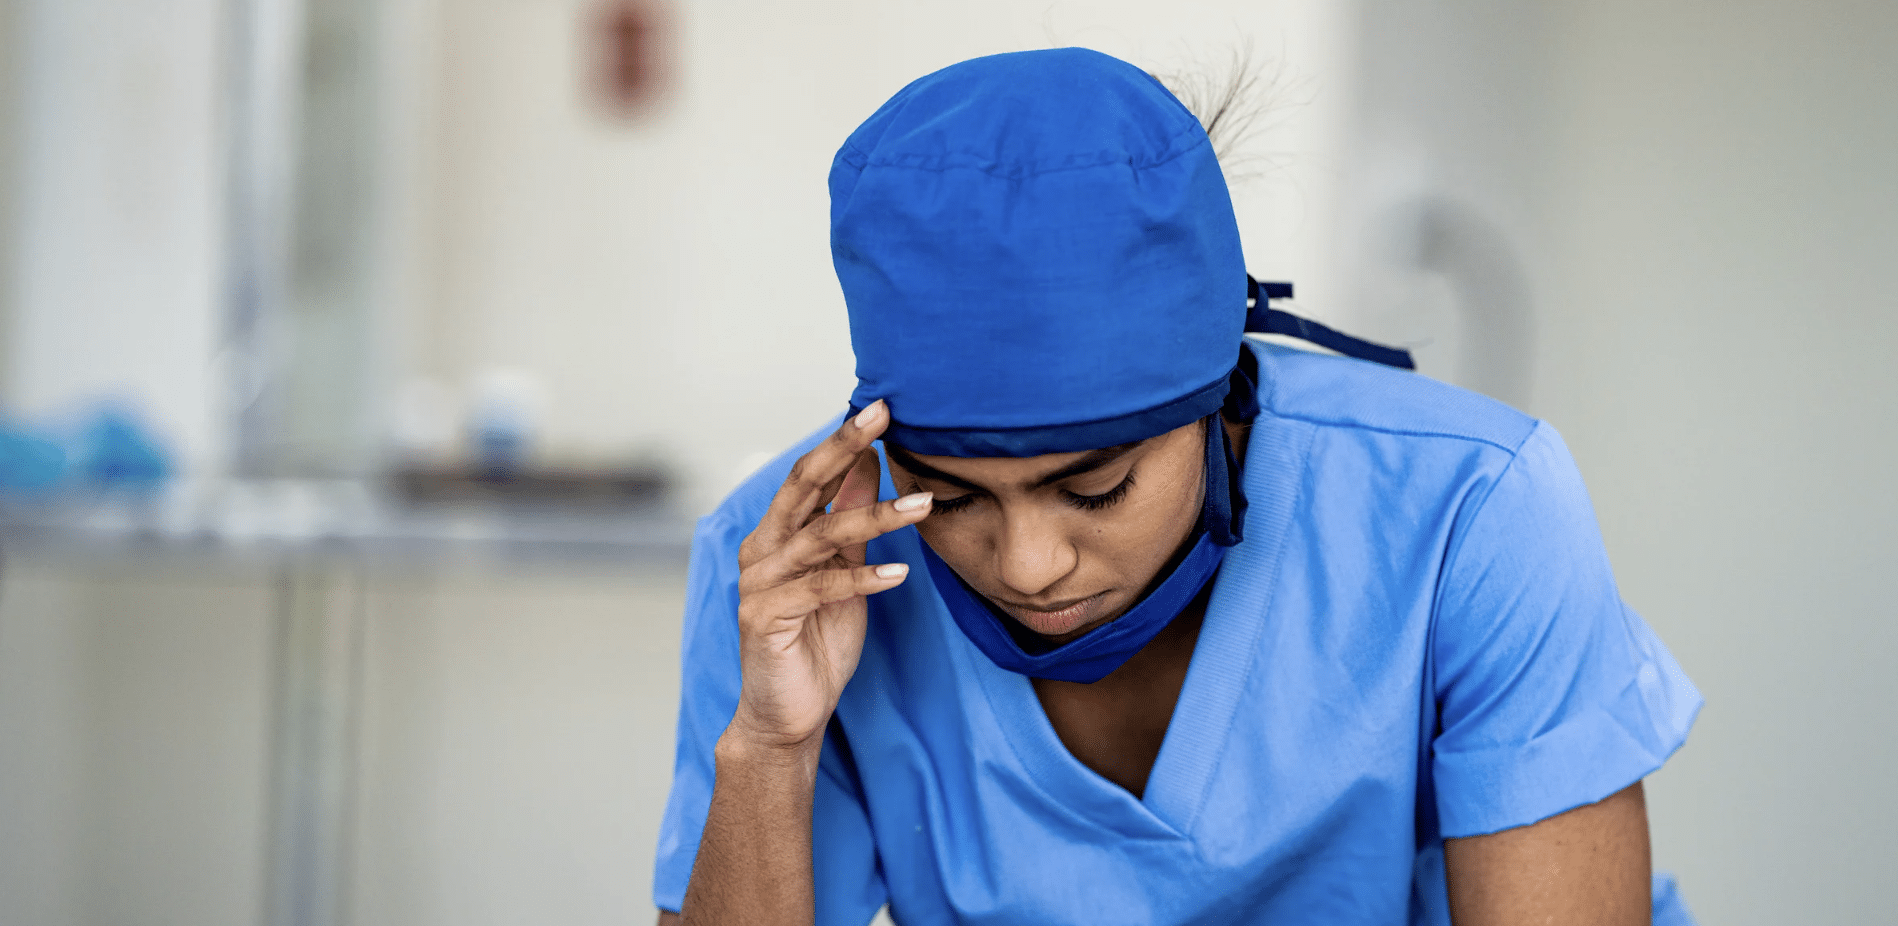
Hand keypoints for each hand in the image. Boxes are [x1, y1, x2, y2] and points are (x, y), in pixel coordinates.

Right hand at [727, 400, 931, 750]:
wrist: (788, 713)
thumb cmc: (818, 640)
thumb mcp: (843, 571)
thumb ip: (849, 519)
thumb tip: (868, 461)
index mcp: (777, 533)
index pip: (810, 474)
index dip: (842, 439)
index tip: (882, 406)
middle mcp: (762, 550)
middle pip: (803, 487)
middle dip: (843, 448)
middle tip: (883, 417)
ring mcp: (760, 583)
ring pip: (820, 537)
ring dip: (876, 518)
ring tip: (924, 506)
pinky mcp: (766, 619)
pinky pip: (820, 590)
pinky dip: (862, 580)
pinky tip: (899, 574)